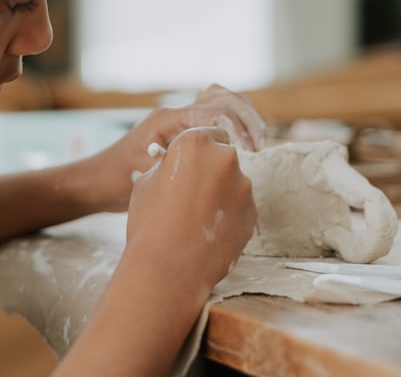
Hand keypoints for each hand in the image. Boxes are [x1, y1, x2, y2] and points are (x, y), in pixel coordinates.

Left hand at [92, 84, 266, 210]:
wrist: (96, 182)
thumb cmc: (116, 182)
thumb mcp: (148, 175)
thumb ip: (180, 164)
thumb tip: (220, 162)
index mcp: (168, 119)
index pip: (215, 111)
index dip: (238, 130)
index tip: (250, 154)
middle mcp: (175, 112)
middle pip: (223, 97)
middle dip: (247, 118)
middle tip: (260, 145)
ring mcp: (178, 118)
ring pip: (220, 99)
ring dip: (243, 116)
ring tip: (257, 142)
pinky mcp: (181, 128)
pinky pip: (213, 114)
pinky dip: (233, 123)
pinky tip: (242, 145)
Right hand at [124, 127, 256, 295]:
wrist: (169, 268)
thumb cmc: (150, 222)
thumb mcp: (147, 181)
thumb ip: (170, 165)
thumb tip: (180, 164)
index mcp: (195, 142)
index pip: (210, 132)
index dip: (201, 148)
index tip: (195, 161)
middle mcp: (225, 158)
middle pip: (224, 156)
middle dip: (212, 169)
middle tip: (194, 191)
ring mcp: (243, 186)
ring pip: (234, 182)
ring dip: (221, 193)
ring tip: (198, 218)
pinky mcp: (252, 212)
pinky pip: (241, 206)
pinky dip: (230, 214)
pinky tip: (209, 231)